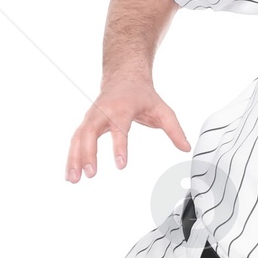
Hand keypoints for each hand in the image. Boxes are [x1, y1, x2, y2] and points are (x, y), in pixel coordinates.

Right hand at [65, 73, 190, 182]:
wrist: (124, 78)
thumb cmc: (143, 96)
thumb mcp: (163, 110)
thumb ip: (174, 130)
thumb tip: (186, 148)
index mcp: (122, 108)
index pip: (119, 128)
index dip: (119, 146)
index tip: (121, 165)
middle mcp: (103, 112)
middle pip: (91, 132)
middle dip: (89, 153)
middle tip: (91, 174)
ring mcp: (91, 117)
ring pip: (78, 137)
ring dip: (74, 158)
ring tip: (73, 179)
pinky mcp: (86, 123)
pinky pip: (76, 140)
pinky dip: (72, 157)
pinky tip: (71, 174)